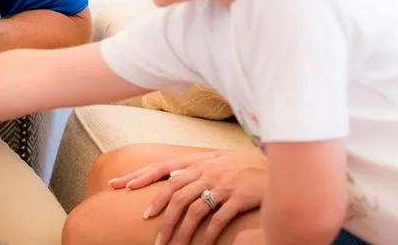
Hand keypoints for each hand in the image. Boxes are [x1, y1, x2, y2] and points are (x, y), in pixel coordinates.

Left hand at [117, 148, 267, 244]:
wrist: (277, 164)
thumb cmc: (243, 165)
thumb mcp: (216, 161)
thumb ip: (194, 168)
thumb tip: (171, 178)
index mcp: (197, 162)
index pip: (162, 167)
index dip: (140, 176)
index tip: (120, 186)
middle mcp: (206, 171)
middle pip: (174, 193)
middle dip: (159, 214)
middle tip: (150, 233)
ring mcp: (221, 184)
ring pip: (192, 209)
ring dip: (179, 230)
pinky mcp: (237, 197)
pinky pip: (217, 220)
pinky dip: (206, 235)